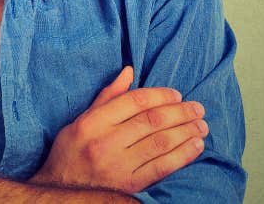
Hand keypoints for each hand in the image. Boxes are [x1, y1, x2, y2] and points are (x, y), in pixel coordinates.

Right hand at [29, 66, 208, 193]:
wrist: (61, 193)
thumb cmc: (71, 153)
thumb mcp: (80, 120)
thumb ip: (107, 97)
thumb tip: (129, 72)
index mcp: (92, 123)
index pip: (134, 101)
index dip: (160, 95)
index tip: (176, 95)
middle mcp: (106, 143)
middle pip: (152, 121)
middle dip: (180, 112)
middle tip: (197, 108)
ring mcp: (119, 166)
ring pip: (160, 143)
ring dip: (186, 132)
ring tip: (202, 125)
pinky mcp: (130, 186)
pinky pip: (162, 167)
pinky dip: (183, 155)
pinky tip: (196, 147)